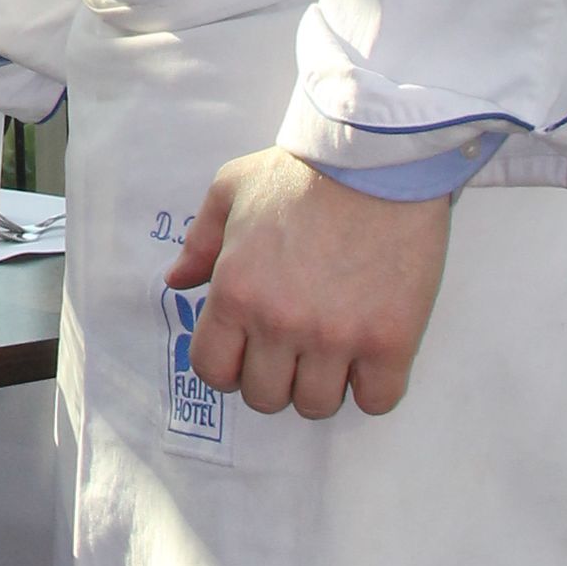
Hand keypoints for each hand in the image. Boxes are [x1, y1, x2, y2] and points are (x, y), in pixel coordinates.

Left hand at [165, 147, 449, 418]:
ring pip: (316, 405)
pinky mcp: (389, 341)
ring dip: (322, 383)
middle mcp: (279, 323)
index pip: (212, 371)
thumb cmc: (303, 173)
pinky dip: (372, 386)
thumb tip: (177, 281)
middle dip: (274, 376)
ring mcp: (335, 338)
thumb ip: (200, 242)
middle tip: (293, 346)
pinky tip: (371, 356)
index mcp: (235, 292)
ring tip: (333, 349)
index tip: (247, 350)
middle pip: (265, 397)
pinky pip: (376, 400)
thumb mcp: (232, 189)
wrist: (378, 160)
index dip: (228, 365)